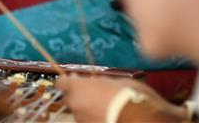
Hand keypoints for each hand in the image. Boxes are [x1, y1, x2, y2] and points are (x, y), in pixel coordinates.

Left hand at [57, 75, 184, 121]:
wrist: (137, 119)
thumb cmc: (130, 96)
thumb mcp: (119, 81)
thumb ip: (103, 83)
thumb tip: (101, 84)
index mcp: (79, 88)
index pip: (61, 84)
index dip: (68, 82)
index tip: (75, 80)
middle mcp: (76, 106)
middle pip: (71, 100)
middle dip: (80, 97)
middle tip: (96, 95)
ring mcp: (81, 121)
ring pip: (81, 114)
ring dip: (89, 111)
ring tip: (106, 109)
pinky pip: (89, 122)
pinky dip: (95, 120)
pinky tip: (108, 117)